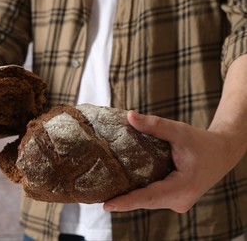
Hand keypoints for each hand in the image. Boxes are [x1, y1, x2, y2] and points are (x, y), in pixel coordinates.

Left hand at [103, 110, 242, 212]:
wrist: (222, 153)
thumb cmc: (201, 142)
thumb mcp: (179, 131)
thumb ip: (155, 125)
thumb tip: (130, 116)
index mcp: (183, 187)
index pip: (150, 197)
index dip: (128, 202)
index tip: (108, 205)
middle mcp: (180, 200)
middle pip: (147, 201)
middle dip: (124, 201)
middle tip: (99, 198)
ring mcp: (178, 202)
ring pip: (150, 201)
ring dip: (131, 198)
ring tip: (107, 194)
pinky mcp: (175, 199)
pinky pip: (154, 198)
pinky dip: (140, 194)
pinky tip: (123, 189)